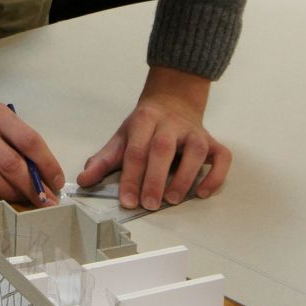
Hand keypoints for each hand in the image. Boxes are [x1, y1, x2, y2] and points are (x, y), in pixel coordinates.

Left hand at [76, 65, 231, 210]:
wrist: (173, 101)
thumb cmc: (145, 126)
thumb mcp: (122, 138)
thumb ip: (103, 160)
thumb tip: (83, 180)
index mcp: (145, 120)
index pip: (136, 150)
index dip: (131, 177)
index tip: (127, 201)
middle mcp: (171, 123)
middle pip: (163, 149)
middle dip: (155, 178)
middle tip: (149, 204)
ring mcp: (195, 132)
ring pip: (195, 151)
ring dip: (185, 177)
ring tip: (173, 200)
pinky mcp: (213, 141)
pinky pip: (222, 157)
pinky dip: (215, 175)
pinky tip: (202, 192)